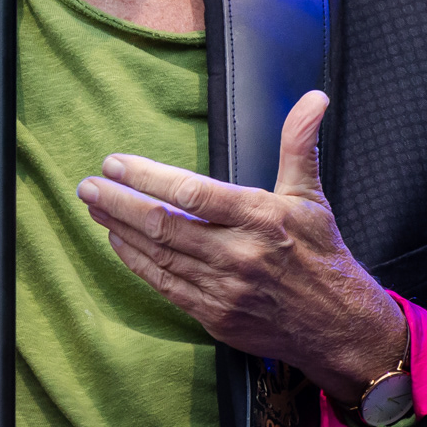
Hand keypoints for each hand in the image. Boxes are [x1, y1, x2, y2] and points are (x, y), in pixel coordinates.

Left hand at [76, 90, 407, 404]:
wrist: (339, 327)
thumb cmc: (322, 255)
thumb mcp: (311, 195)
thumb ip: (299, 143)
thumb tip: (312, 99)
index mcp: (261, 217)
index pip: (192, 193)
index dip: (148, 177)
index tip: (116, 164)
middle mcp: (239, 254)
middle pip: (164, 225)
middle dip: (119, 203)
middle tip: (88, 185)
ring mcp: (224, 289)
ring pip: (159, 255)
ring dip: (121, 229)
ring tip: (96, 207)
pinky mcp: (214, 316)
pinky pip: (166, 286)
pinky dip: (137, 263)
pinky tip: (119, 243)